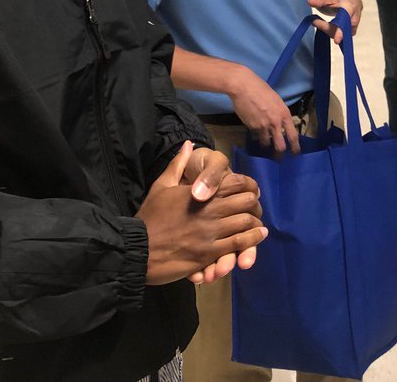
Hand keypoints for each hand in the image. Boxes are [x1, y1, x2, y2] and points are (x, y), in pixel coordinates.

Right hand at [138, 141, 265, 284]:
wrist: (138, 248)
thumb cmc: (150, 217)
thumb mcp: (161, 186)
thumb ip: (177, 164)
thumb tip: (188, 144)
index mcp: (201, 192)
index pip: (236, 182)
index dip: (248, 184)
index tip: (251, 188)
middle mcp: (211, 211)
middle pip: (246, 202)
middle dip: (254, 204)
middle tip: (255, 207)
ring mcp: (212, 233)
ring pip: (246, 224)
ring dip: (255, 223)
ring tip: (259, 224)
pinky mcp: (210, 253)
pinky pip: (238, 244)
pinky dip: (251, 240)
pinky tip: (256, 237)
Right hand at [227, 70, 299, 153]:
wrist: (244, 87)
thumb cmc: (261, 89)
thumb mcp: (276, 100)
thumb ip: (279, 113)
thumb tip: (280, 124)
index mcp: (284, 114)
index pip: (293, 135)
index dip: (295, 147)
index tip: (295, 153)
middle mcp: (275, 122)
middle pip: (280, 146)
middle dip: (280, 153)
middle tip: (279, 157)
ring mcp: (263, 126)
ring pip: (266, 143)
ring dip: (266, 144)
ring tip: (264, 143)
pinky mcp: (252, 127)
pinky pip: (256, 136)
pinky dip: (256, 136)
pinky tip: (254, 130)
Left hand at [308, 0, 362, 42]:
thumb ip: (320, 0)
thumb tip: (310, 2)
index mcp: (350, 8)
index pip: (345, 21)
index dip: (341, 31)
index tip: (337, 40)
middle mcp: (354, 20)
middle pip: (339, 30)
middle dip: (326, 27)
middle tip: (314, 21)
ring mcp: (353, 28)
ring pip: (339, 35)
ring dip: (327, 30)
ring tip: (317, 21)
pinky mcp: (351, 32)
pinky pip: (339, 37)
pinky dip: (330, 32)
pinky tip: (325, 25)